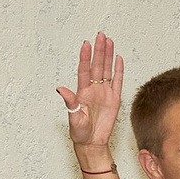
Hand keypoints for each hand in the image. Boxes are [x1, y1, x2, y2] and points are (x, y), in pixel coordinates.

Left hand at [55, 32, 124, 153]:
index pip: (84, 71)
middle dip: (99, 51)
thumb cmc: (80, 132)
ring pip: (107, 70)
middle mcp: (93, 89)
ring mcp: (104, 93)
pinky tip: (118, 59)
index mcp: (82, 92)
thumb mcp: (74, 118)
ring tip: (109, 42)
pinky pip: (117, 82)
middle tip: (101, 36)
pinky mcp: (114, 99)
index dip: (85, 57)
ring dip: (108, 56)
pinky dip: (119, 70)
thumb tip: (61, 89)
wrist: (92, 142)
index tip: (86, 44)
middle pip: (97, 66)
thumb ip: (70, 102)